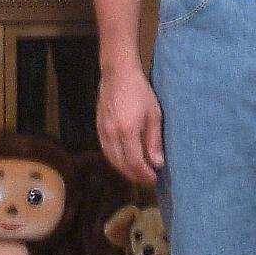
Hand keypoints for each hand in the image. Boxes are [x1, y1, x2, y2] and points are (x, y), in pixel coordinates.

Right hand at [96, 60, 163, 184]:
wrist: (117, 74)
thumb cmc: (140, 91)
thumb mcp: (154, 114)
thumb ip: (154, 140)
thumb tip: (157, 163)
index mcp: (128, 132)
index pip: (135, 163)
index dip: (144, 175)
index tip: (154, 179)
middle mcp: (112, 135)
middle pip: (121, 165)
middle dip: (134, 176)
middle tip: (147, 180)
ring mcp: (103, 132)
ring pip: (111, 160)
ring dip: (124, 170)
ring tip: (137, 173)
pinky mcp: (98, 128)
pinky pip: (106, 151)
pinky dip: (115, 160)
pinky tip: (123, 161)